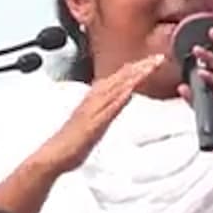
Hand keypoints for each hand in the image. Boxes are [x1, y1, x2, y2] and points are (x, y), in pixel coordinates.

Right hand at [35, 54, 164, 173]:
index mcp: (95, 98)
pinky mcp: (93, 123)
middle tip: (158, 57)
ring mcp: (93, 110)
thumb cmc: (73, 141)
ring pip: (116, 88)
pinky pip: (108, 108)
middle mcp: (94, 99)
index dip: (136, 68)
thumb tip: (127, 94)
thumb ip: (111, 106)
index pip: (119, 78)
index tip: (153, 60)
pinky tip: (130, 90)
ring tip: (150, 66)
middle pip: (120, 78)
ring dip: (133, 76)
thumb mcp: (97, 119)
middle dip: (139, 66)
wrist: (54, 155)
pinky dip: (119, 98)